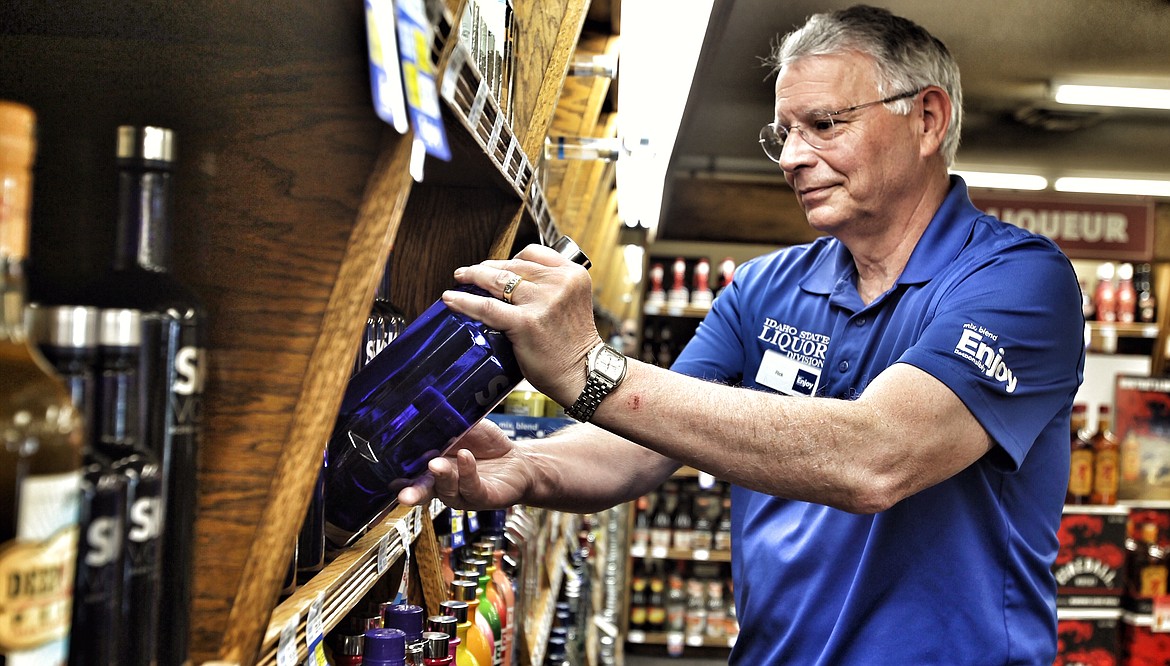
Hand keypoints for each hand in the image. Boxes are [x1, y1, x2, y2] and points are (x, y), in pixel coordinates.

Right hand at [397, 419, 530, 509]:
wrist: (519, 460)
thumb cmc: (487, 445)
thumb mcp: (465, 426)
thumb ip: (445, 420)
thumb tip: (424, 400)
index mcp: (433, 467)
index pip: (412, 474)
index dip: (399, 476)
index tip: (387, 475)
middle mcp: (444, 483)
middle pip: (423, 490)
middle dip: (412, 491)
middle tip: (403, 492)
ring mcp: (463, 492)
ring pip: (447, 491)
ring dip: (441, 477)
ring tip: (436, 464)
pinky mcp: (483, 496)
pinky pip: (472, 487)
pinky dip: (467, 472)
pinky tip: (466, 457)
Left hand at [439, 243, 599, 406]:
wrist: (583, 375)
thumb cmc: (573, 346)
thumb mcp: (571, 304)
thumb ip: (550, 289)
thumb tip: (511, 283)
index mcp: (573, 274)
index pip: (533, 254)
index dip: (509, 259)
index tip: (494, 266)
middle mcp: (559, 283)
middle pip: (512, 266)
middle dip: (486, 268)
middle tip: (468, 273)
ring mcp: (542, 301)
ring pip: (497, 281)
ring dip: (473, 277)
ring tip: (459, 280)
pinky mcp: (526, 322)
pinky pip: (487, 307)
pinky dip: (465, 301)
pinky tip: (450, 299)